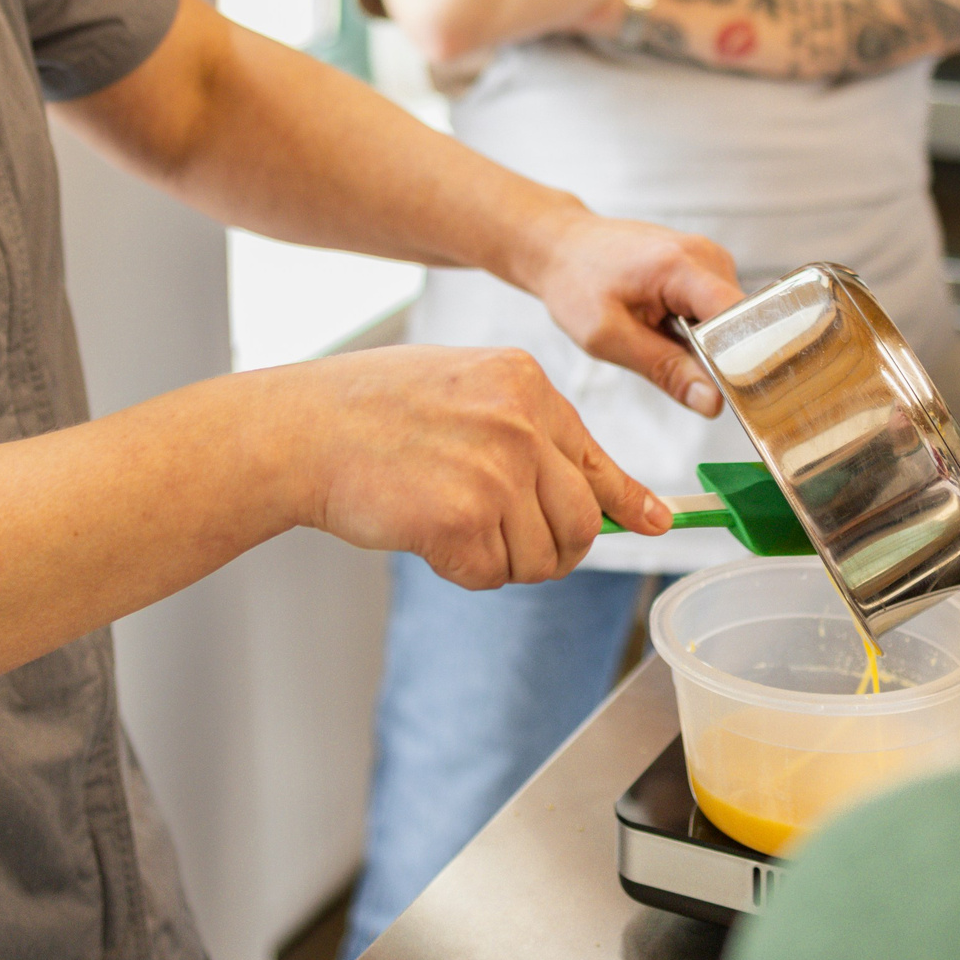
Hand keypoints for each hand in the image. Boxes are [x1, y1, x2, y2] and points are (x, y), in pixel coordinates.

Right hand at [293, 344, 670, 587]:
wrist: (301, 430)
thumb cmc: (372, 410)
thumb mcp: (465, 390)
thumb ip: (532, 432)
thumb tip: (607, 496)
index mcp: (525, 384)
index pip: (597, 459)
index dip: (627, 501)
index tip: (657, 522)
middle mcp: (521, 423)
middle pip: (581, 521)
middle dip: (552, 548)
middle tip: (507, 545)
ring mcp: (495, 471)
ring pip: (542, 557)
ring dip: (502, 560)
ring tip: (449, 524)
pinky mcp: (463, 519)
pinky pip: (493, 575)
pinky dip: (463, 570)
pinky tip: (425, 533)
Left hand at [519, 211, 743, 416]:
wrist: (561, 247)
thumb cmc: (576, 283)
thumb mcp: (608, 337)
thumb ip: (664, 369)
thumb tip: (713, 403)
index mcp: (682, 265)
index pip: (740, 319)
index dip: (742, 360)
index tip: (729, 395)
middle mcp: (706, 254)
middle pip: (742, 323)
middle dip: (719, 357)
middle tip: (674, 366)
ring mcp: (709, 258)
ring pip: (733, 322)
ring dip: (706, 345)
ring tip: (660, 339)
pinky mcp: (706, 267)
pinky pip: (719, 312)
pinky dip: (699, 331)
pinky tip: (666, 329)